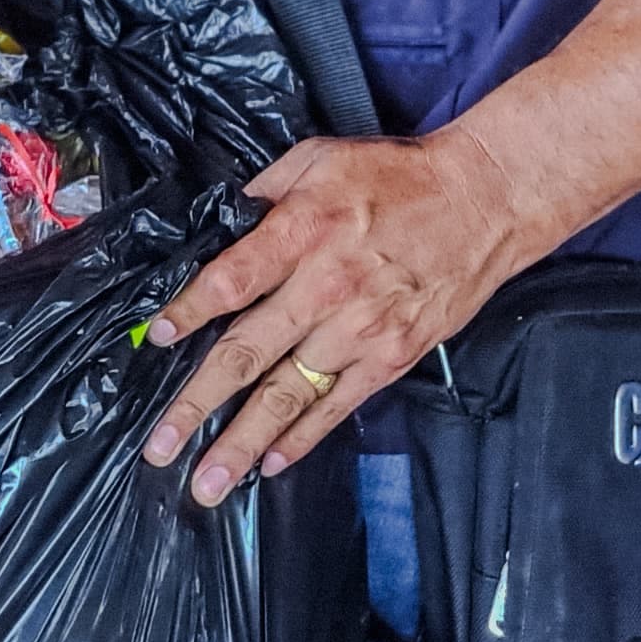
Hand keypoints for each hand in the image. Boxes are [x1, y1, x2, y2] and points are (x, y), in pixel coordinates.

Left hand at [138, 124, 535, 505]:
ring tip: (206, 484)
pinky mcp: (391, 357)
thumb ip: (270, 188)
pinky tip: (269, 464)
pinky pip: (337, 406)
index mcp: (302, 232)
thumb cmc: (400, 175)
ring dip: (242, 442)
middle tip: (159, 446)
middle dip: (197, 404)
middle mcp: (324, 288)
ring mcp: (360, 330)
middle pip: (247, 352)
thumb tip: (230, 214)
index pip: (230, 280)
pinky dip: (302, 438)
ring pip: (287, 394)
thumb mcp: (322, 157)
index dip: (189, 312)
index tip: (157, 340)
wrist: (483, 201)